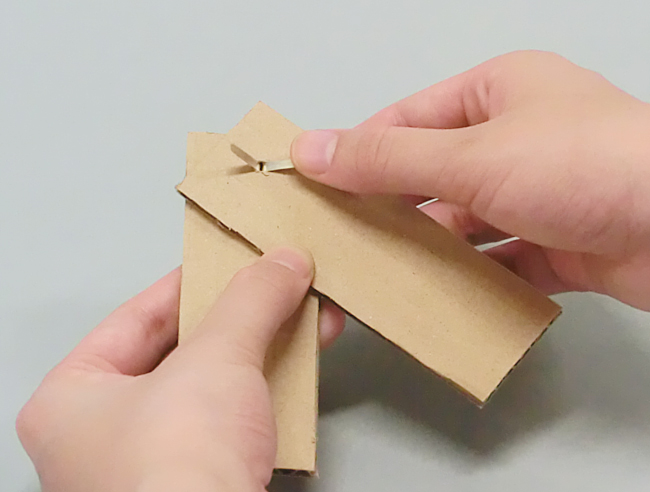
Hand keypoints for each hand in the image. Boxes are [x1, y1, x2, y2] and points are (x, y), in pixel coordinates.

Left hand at [16, 247, 343, 491]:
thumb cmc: (175, 467)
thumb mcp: (215, 360)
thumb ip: (249, 302)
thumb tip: (284, 262)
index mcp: (73, 399)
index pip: (137, 316)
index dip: (191, 281)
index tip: (231, 260)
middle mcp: (103, 435)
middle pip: (183, 350)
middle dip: (241, 317)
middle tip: (274, 288)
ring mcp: (151, 466)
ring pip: (215, 386)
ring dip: (265, 349)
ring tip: (304, 318)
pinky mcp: (197, 487)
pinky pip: (234, 422)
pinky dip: (270, 391)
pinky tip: (304, 368)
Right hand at [291, 50, 649, 310]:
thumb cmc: (586, 166)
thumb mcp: (470, 157)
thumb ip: (387, 158)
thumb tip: (312, 148)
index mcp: (497, 93)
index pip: (406, 120)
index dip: (358, 152)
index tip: (315, 186)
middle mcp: (517, 138)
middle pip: (433, 176)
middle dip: (390, 209)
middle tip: (341, 241)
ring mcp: (540, 193)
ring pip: (465, 224)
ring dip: (429, 251)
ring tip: (380, 278)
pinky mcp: (559, 244)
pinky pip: (499, 262)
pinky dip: (472, 281)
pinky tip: (439, 301)